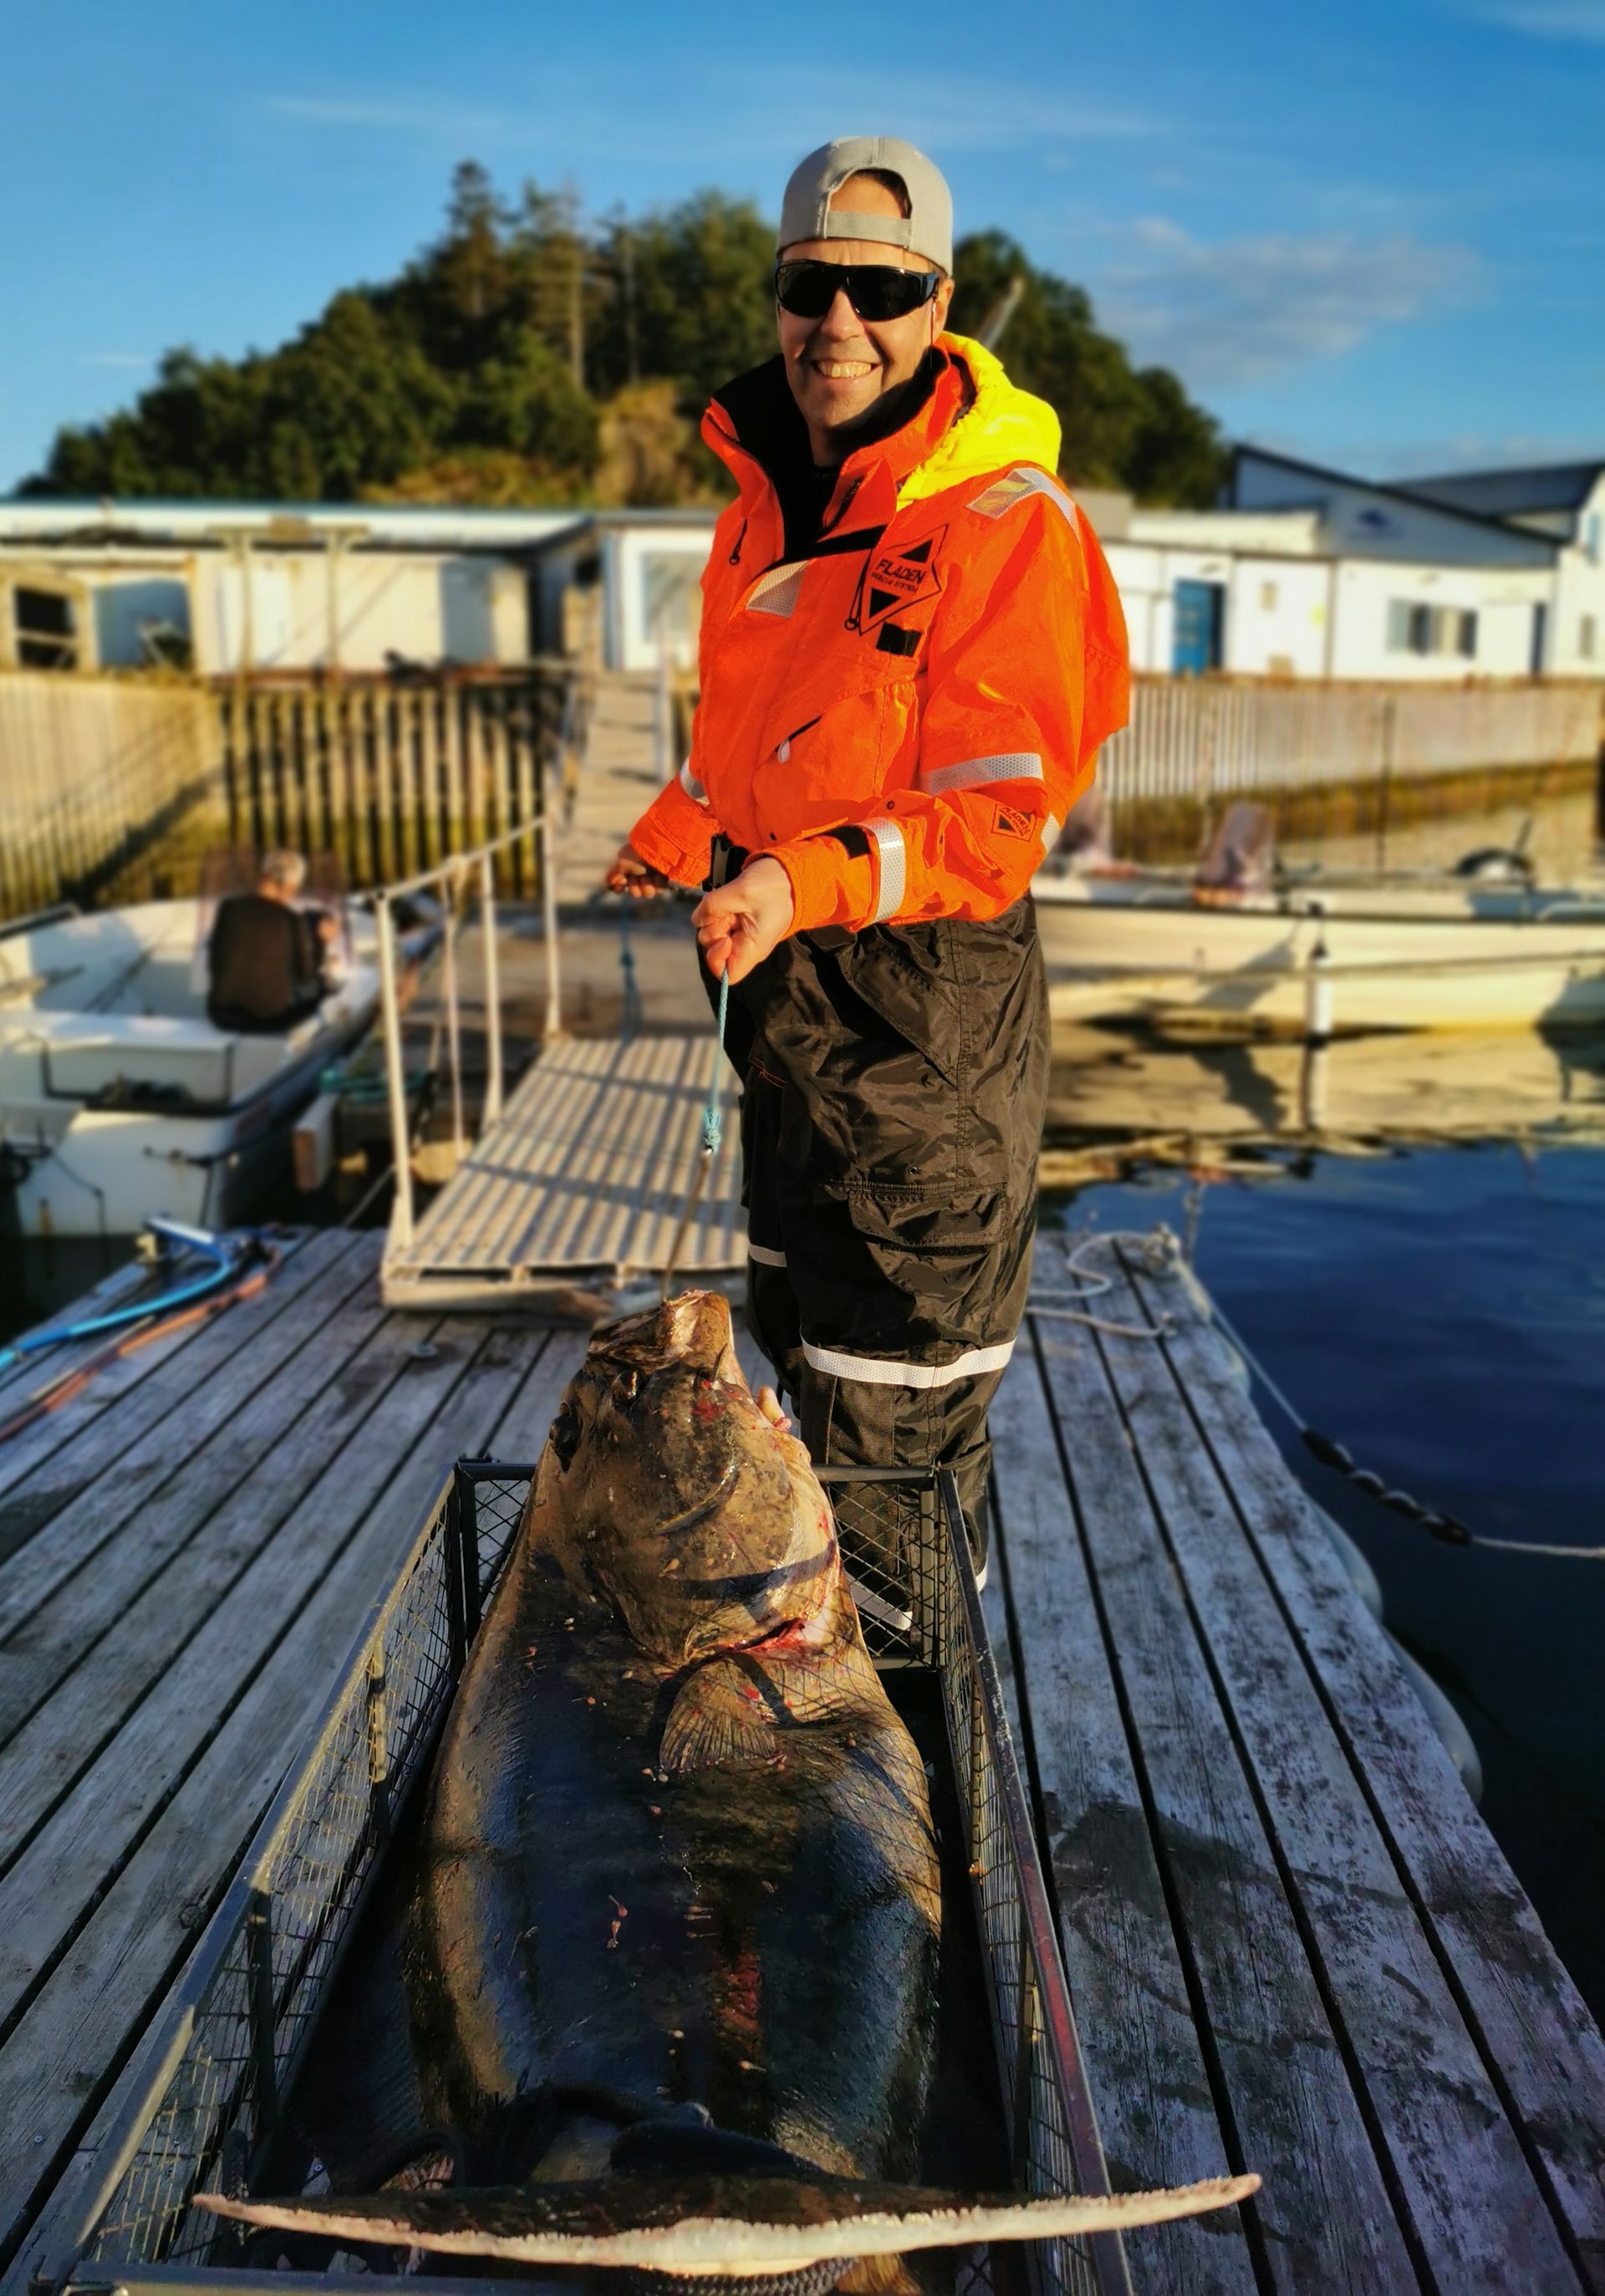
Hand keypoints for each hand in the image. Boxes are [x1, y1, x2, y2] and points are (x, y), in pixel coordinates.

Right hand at [606, 843, 672, 898]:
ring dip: (647, 885)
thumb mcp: (621, 862)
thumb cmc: (636, 854)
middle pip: (635, 893)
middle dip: (635, 887)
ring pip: (648, 893)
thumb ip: (613, 875)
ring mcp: (653, 877)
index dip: (621, 886)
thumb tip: (610, 885)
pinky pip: (660, 889)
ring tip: (649, 875)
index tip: (623, 882)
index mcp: (629, 869)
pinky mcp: (665, 878)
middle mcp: (641, 874)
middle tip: (638, 876)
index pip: (623, 885)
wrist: (656, 848)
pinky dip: (658, 883)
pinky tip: (658, 875)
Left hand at [692, 858, 793, 985]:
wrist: (786, 873)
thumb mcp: (740, 892)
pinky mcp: (735, 924)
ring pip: (711, 934)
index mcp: (753, 949)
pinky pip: (715, 922)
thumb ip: (713, 907)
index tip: (722, 937)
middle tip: (729, 911)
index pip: (727, 975)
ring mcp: (739, 935)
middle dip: (714, 929)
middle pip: (713, 951)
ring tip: (732, 903)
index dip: (716, 959)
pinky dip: (717, 911)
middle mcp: (745, 947)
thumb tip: (697, 920)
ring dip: (715, 917)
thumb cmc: (772, 886)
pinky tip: (730, 901)